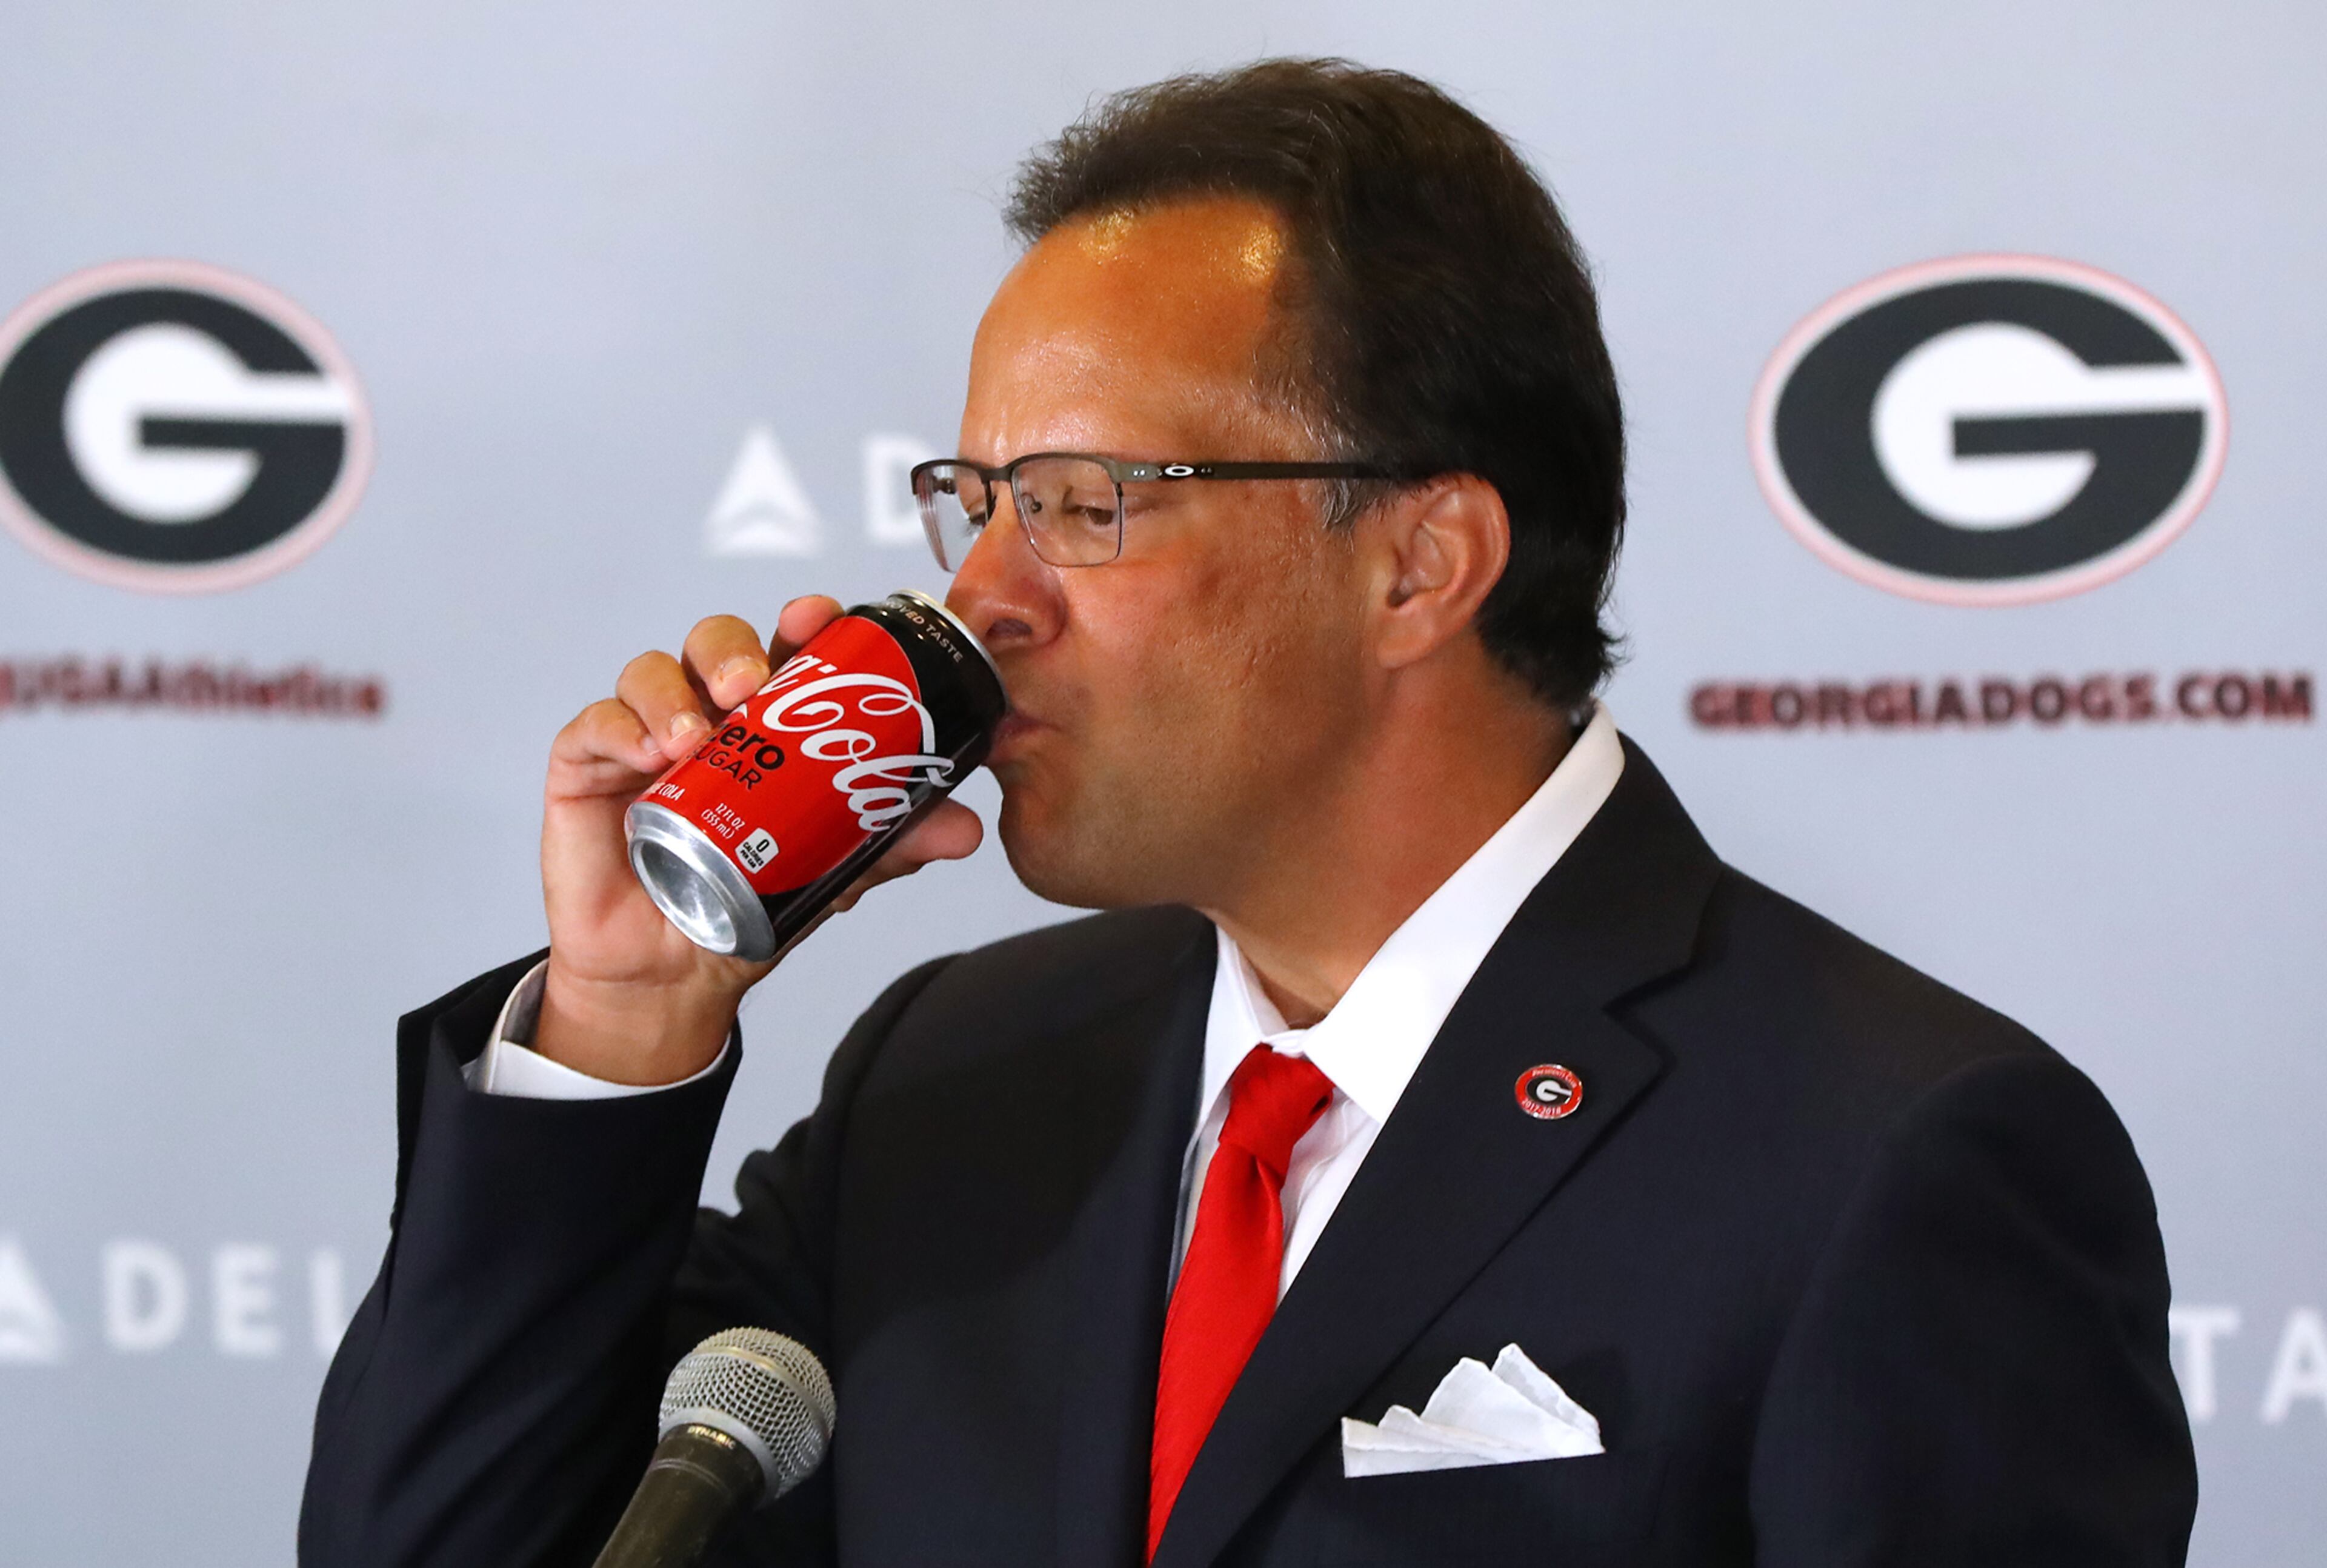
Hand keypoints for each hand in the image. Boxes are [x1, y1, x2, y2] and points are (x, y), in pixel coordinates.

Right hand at [533, 596, 984, 1083]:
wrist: (673, 974)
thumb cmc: (746, 901)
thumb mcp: (833, 870)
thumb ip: (894, 844)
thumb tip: (967, 828)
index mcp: (766, 723)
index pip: (783, 650)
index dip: (801, 622)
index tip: (818, 617)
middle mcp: (705, 716)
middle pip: (714, 643)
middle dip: (732, 646)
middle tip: (749, 682)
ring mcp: (643, 737)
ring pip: (652, 673)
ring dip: (673, 690)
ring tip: (697, 734)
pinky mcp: (586, 767)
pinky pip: (595, 725)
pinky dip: (621, 727)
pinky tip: (647, 754)